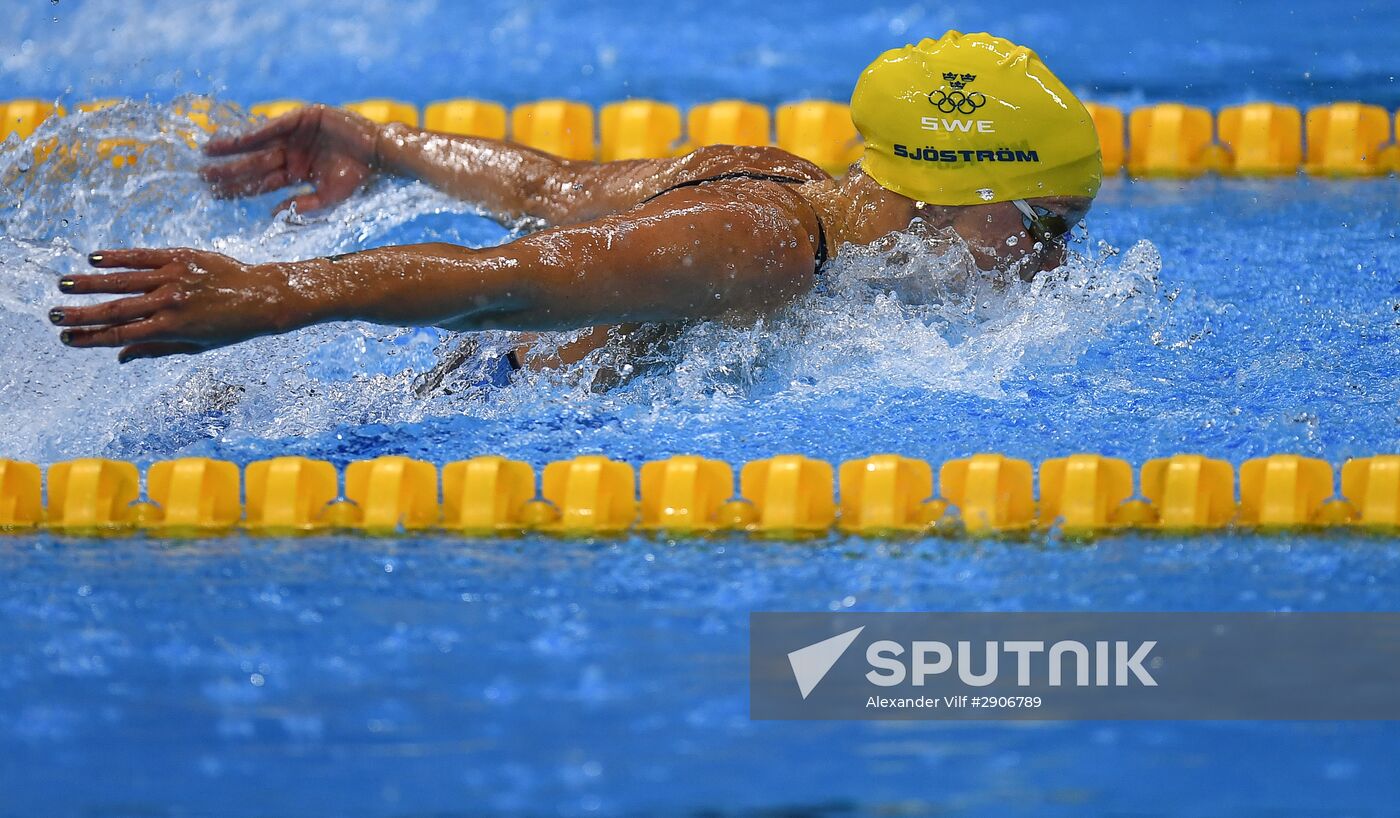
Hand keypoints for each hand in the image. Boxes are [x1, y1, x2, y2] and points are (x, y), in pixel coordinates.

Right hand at [51, 249, 307, 361]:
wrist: (264, 296)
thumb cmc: (230, 327)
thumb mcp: (196, 346)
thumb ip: (156, 349)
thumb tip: (119, 357)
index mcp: (171, 328)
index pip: (121, 334)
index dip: (90, 337)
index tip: (66, 337)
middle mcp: (169, 302)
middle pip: (116, 309)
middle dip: (81, 313)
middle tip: (51, 314)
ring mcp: (173, 278)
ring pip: (123, 280)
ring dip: (90, 283)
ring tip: (63, 285)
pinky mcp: (180, 257)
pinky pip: (143, 256)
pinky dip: (117, 257)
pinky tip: (94, 257)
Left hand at [201, 104, 379, 214]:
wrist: (381, 154)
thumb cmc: (360, 178)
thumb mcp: (329, 198)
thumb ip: (302, 207)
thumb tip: (271, 216)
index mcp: (297, 174)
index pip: (261, 183)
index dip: (238, 188)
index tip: (213, 194)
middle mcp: (292, 154)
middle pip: (253, 165)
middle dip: (228, 170)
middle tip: (201, 175)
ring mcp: (296, 135)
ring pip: (257, 144)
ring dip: (232, 148)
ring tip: (206, 152)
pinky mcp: (303, 117)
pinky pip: (274, 127)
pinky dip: (255, 133)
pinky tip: (235, 140)